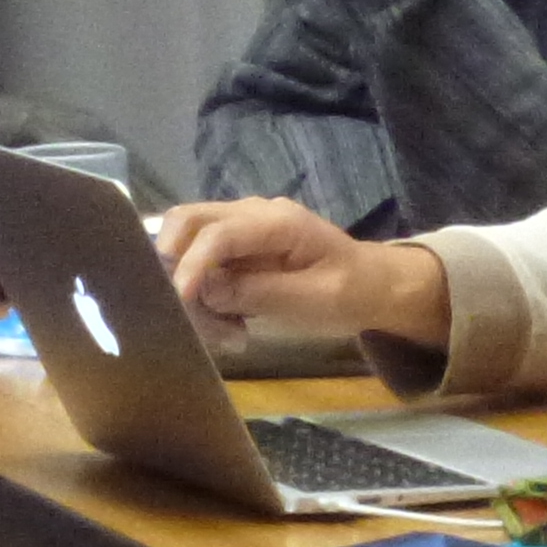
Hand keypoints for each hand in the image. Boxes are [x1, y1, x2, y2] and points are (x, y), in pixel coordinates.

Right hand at [155, 197, 451, 345]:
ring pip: (188, 243)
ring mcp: (241, 229)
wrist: (372, 286)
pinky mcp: (236, 250)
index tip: (180, 302)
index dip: (191, 265)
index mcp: (278, 222)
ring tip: (223, 332)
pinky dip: (203, 294)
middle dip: (174, 264)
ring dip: (189, 287)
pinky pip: (202, 263)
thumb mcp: (314, 300)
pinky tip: (229, 325)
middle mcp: (252, 214)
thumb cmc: (349, 292)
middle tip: (185, 311)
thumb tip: (204, 290)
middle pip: (188, 221)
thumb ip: (258, 292)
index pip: (218, 232)